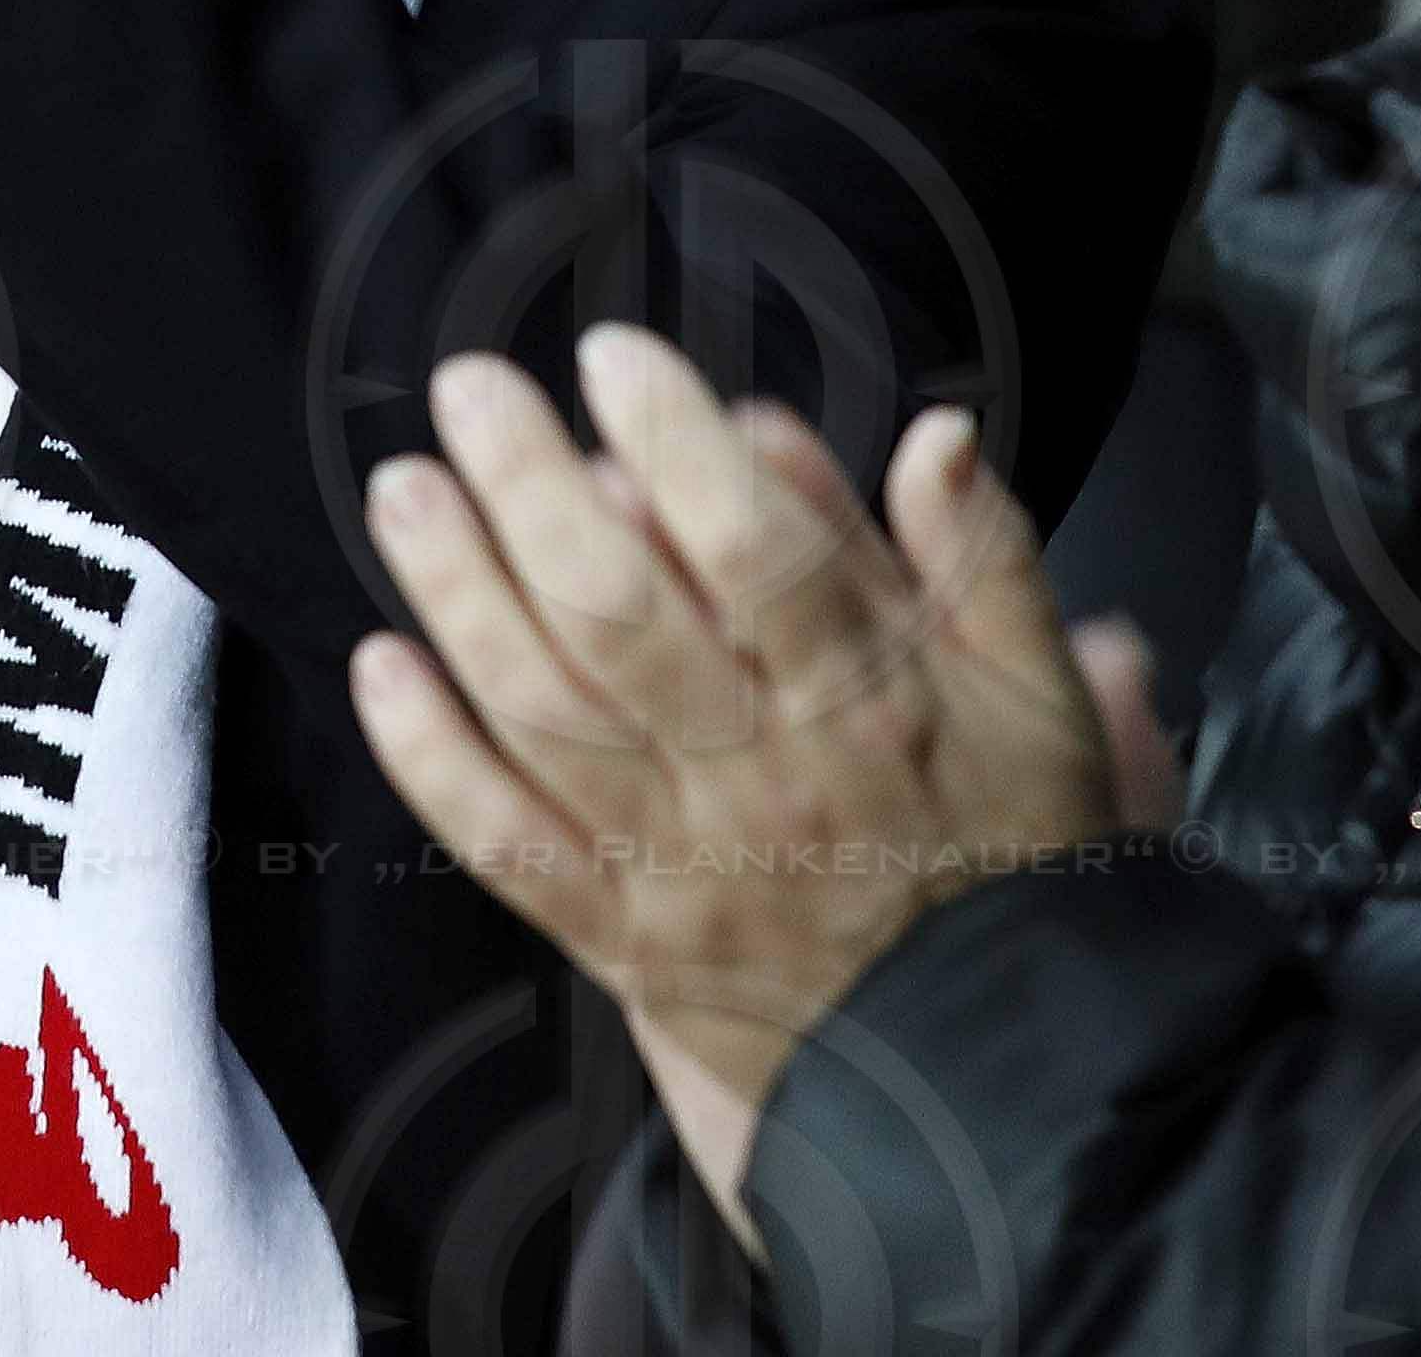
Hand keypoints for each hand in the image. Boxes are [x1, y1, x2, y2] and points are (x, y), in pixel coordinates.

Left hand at [346, 333, 1144, 1228]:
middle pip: (621, 616)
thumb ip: (986, 559)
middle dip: (532, 487)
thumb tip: (937, 433)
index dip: (676, 443)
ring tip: (406, 489)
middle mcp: (760, 775)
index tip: (614, 354)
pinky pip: (505, 842)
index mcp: (866, 701)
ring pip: (546, 713)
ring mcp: (678, 859)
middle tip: (470, 386)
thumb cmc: (1004, 856)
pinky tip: (379, 664)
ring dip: (460, 594)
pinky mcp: (619, 936)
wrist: (985, 1066)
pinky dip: (431, 758)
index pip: (758, 553)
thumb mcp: (1041, 701)